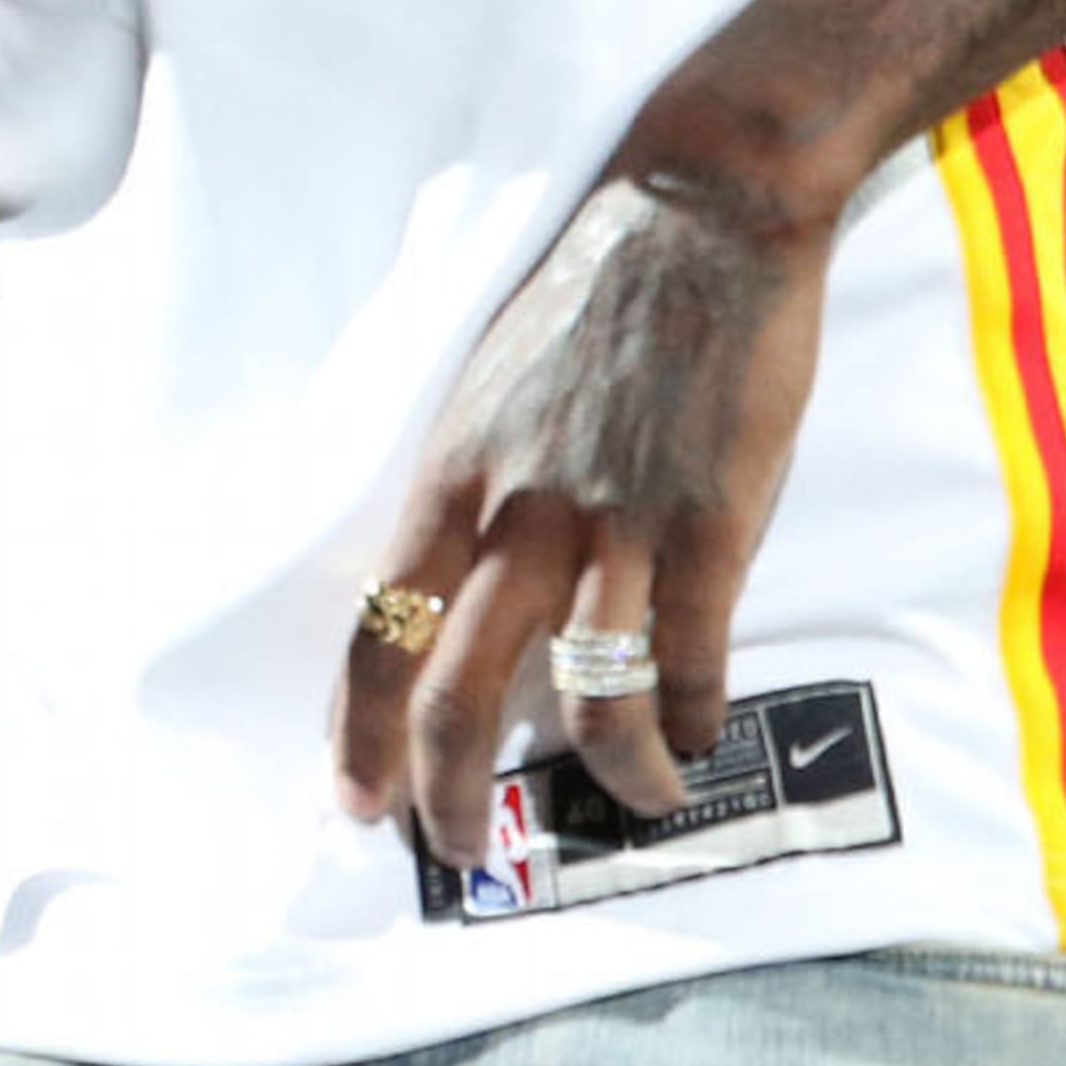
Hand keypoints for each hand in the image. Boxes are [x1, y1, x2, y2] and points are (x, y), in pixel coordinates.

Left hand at [334, 167, 831, 867]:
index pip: (379, 629)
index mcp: (454, 474)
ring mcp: (617, 520)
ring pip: (585, 700)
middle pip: (458, 690)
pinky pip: (688, 661)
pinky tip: (695, 736)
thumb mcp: (489, 385)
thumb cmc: (591, 299)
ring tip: (634, 803)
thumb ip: (470, 489)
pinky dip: (688, 720)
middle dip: (451, 796)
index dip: (360, 733)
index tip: (357, 803)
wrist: (700, 216)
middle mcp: (520, 509)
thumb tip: (445, 590)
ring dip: (607, 779)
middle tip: (462, 849)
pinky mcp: (708, 521)